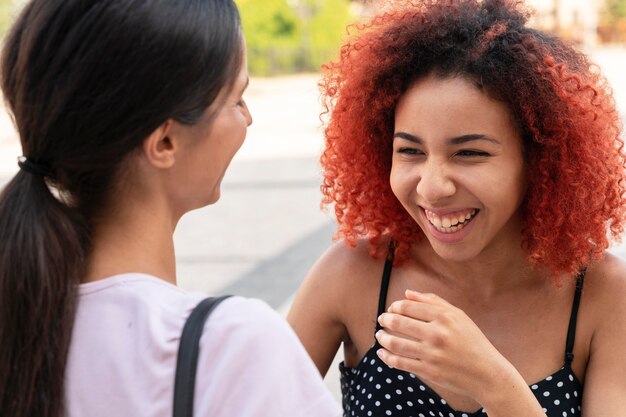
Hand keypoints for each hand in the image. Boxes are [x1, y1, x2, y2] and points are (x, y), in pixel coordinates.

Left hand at [375, 290, 509, 400]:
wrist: (488, 374)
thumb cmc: (472, 342)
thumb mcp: (459, 316)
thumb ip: (433, 302)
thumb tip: (407, 293)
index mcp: (444, 317)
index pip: (408, 306)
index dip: (394, 306)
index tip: (391, 309)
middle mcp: (437, 334)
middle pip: (398, 323)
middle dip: (385, 320)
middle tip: (381, 320)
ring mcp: (432, 354)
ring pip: (396, 343)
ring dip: (382, 338)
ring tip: (379, 335)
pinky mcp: (429, 371)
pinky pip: (400, 363)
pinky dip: (387, 357)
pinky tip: (382, 353)